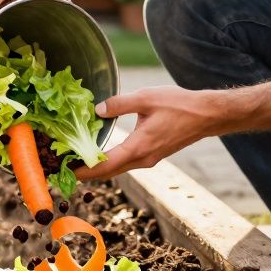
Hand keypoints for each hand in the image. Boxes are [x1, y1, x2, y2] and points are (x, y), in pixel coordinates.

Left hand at [75, 85, 217, 180]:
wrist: (207, 115)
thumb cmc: (179, 105)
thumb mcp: (145, 98)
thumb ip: (119, 104)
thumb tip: (97, 110)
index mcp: (138, 148)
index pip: (104, 166)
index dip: (83, 170)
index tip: (64, 171)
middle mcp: (143, 159)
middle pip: (108, 172)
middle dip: (86, 172)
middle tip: (64, 167)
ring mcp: (149, 159)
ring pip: (118, 169)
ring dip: (98, 168)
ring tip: (77, 160)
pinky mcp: (153, 155)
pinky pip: (126, 163)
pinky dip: (111, 162)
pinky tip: (101, 153)